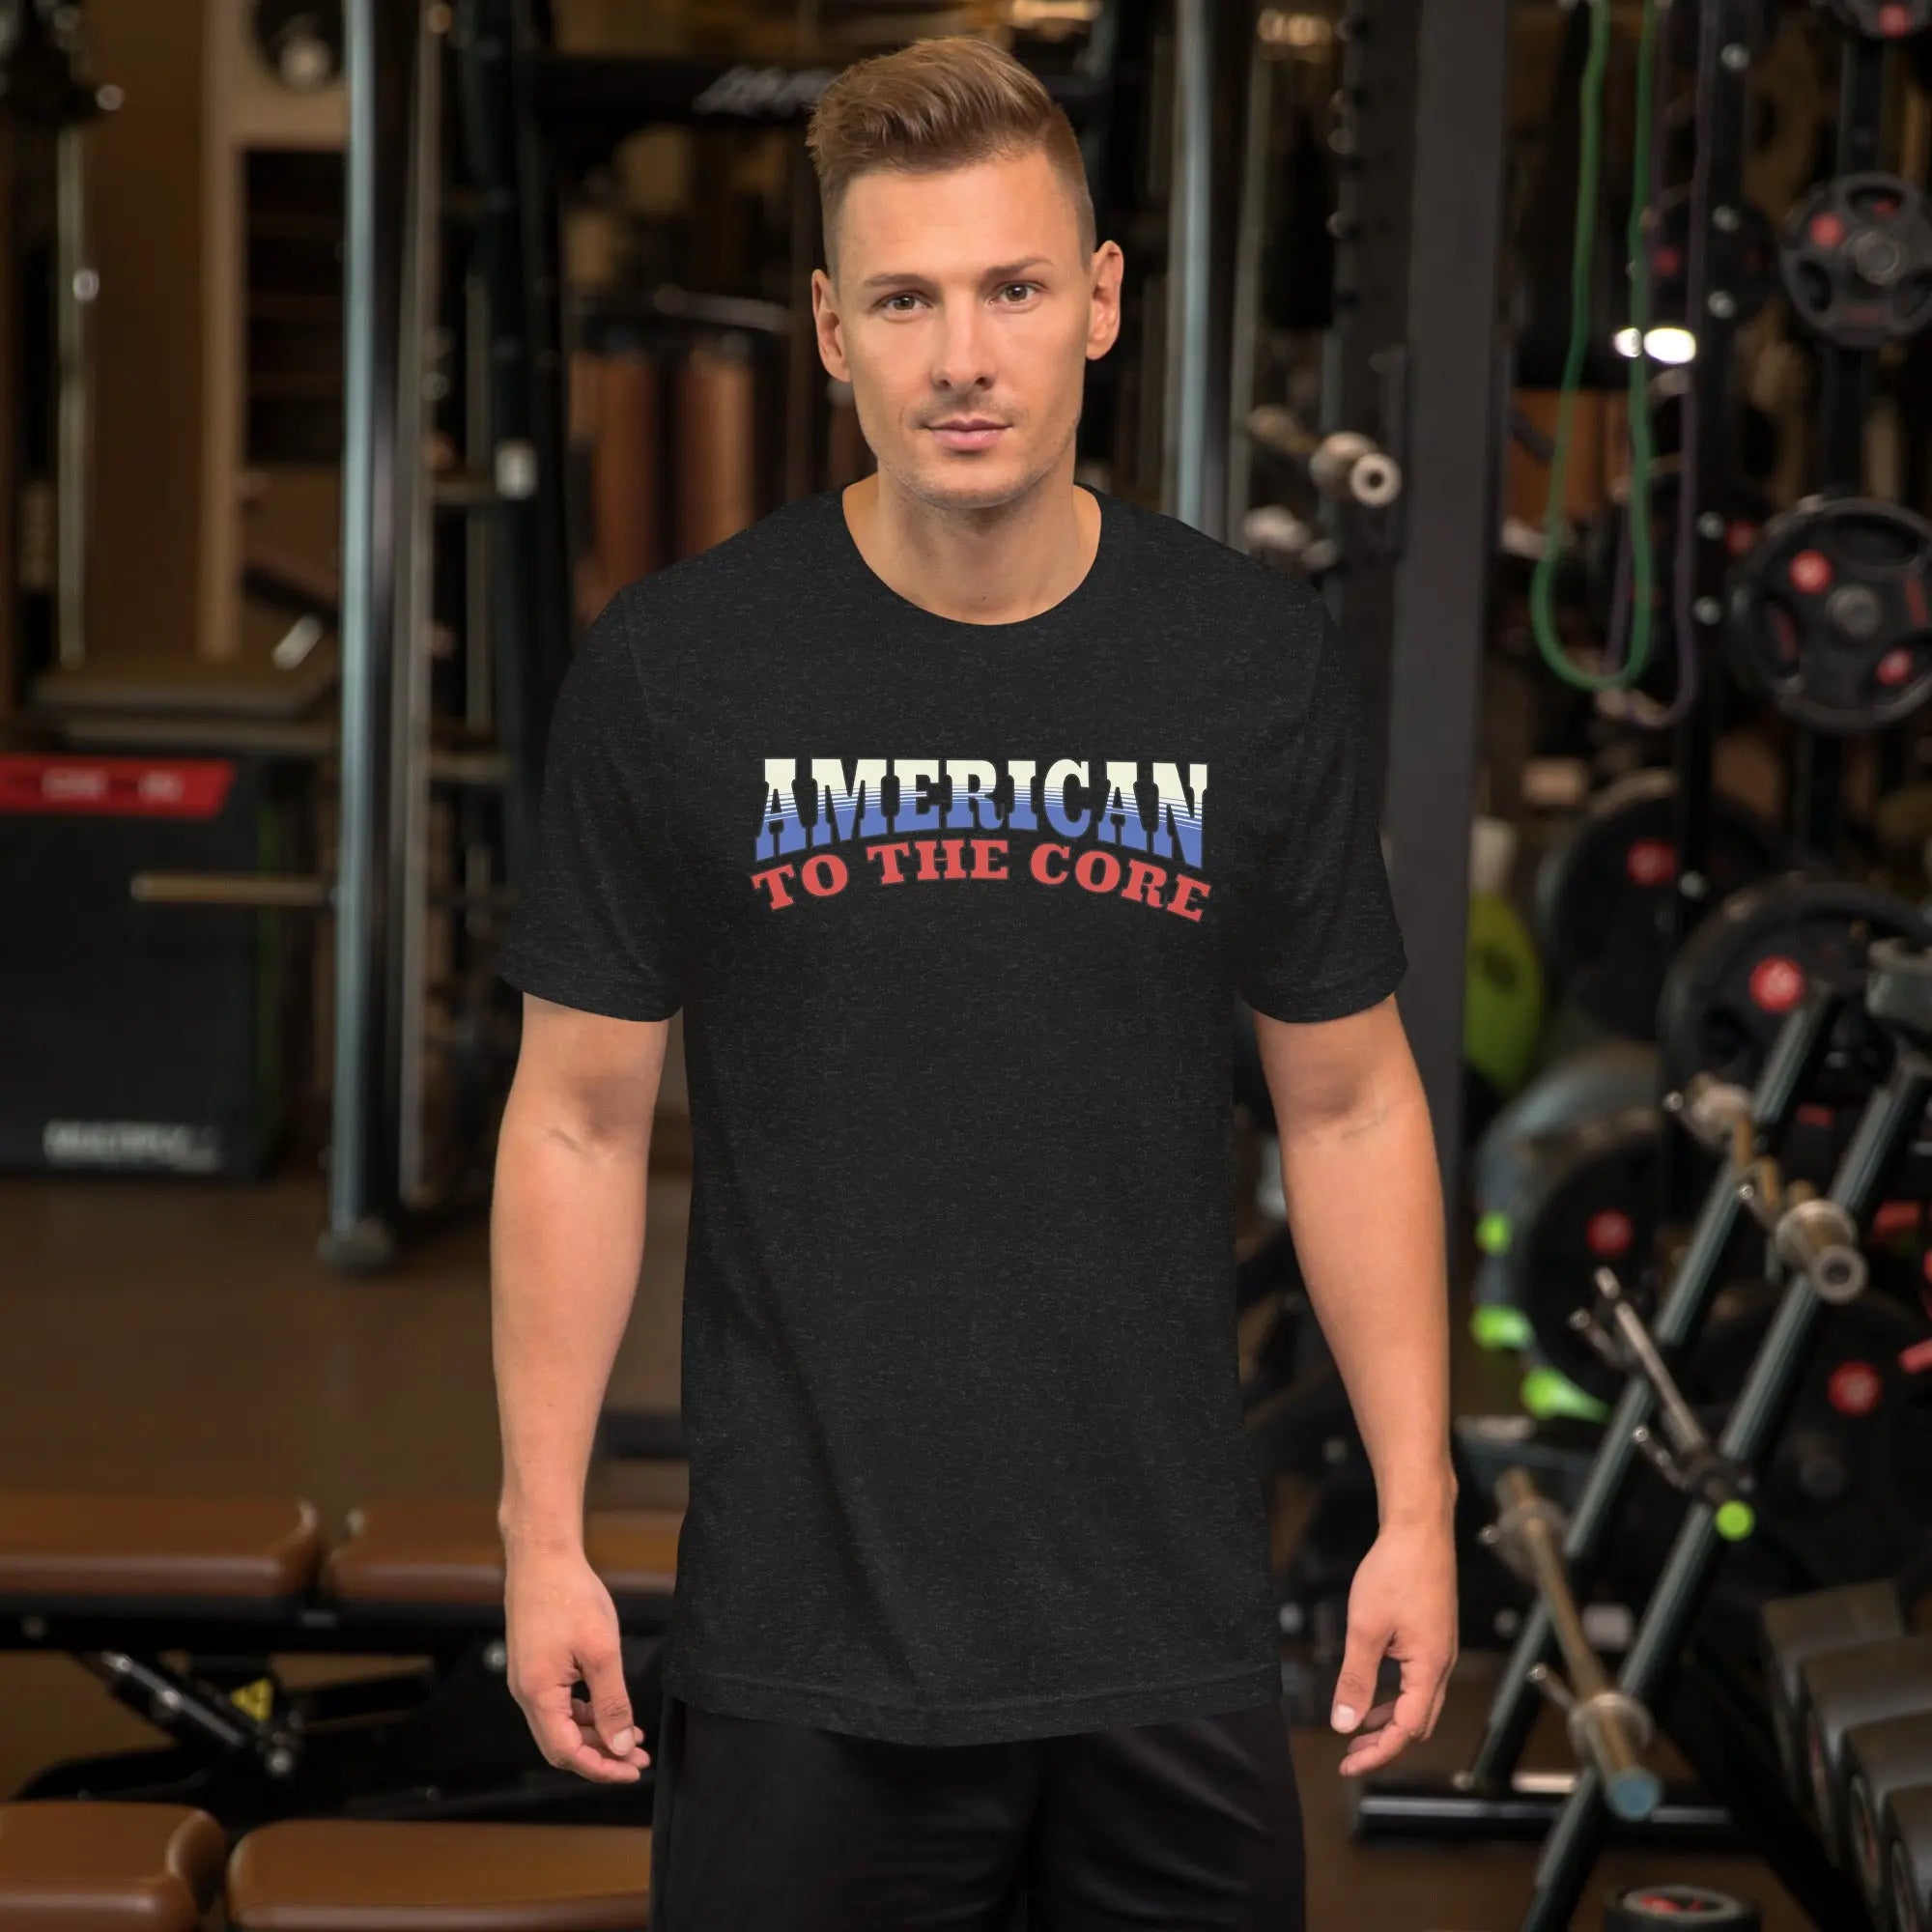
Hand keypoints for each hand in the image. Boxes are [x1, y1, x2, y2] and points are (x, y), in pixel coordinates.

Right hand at [505, 1544, 650, 1782]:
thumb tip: (620, 1745)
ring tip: (632, 1735)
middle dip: (601, 1755)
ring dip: (595, 1734)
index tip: (631, 1770)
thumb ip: (612, 1703)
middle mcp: (526, 1694)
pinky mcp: (535, 1666)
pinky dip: (585, 1712)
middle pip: (562, 1744)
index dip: (600, 1767)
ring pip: (562, 1724)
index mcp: (538, 1695)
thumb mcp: (601, 1652)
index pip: (567, 1752)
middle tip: (637, 1757)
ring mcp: (528, 1680)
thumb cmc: (570, 1597)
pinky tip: (610, 1709)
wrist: (543, 1557)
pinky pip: (559, 1704)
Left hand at [1330, 1512, 1457, 1776]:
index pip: (1406, 1730)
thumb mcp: (1366, 1628)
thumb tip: (1344, 1722)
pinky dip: (1395, 1696)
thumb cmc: (1396, 1571)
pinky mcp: (1432, 1636)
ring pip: (1418, 1703)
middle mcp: (1441, 1664)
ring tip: (1358, 1730)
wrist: (1419, 1529)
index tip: (1348, 1764)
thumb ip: (1356, 1678)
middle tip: (1351, 1755)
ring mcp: (1440, 1650)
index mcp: (1429, 1668)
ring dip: (1390, 1721)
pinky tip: (1374, 1692)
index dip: (1377, 1752)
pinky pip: (1417, 1681)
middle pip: (1417, 1723)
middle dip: (1385, 1744)